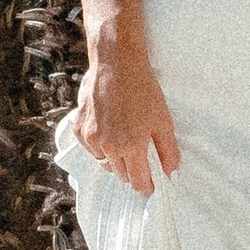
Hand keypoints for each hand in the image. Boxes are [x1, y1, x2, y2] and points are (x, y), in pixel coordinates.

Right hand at [76, 33, 181, 193]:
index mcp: (130, 147)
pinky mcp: (78, 128)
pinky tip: (109, 129)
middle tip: (141, 157)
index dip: (148, 185)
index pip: (138, 182)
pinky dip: (99, 145)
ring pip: (104, 163)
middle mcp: (107, 146)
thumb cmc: (143, 90)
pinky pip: (90, 148)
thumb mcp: (164, 121)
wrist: (116, 64)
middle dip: (132, 171)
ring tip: (124, 139)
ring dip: (115, 159)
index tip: (152, 182)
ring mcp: (90, 138)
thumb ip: (168, 151)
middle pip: (120, 175)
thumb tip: (170, 173)